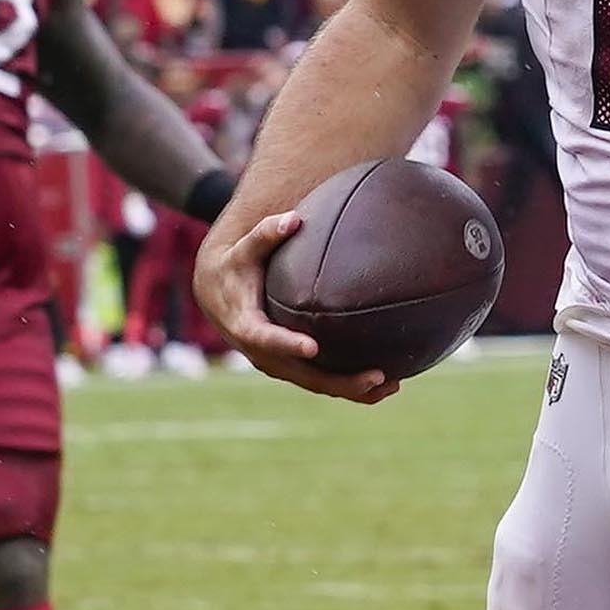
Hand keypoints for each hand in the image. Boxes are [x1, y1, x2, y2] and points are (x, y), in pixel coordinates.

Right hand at [192, 198, 391, 403]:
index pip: (266, 339)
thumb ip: (266, 233)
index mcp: (247, 326)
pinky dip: (349, 386)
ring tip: (392, 385)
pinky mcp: (290, 367)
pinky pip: (320, 382)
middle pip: (302, 374)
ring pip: (316, 384)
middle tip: (378, 377)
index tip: (312, 347)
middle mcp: (263, 353)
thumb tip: (294, 219)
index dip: (287, 344)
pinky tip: (383, 384)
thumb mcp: (244, 249)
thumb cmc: (235, 266)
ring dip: (353, 390)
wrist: (217, 294)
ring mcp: (278, 364)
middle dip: (340, 381)